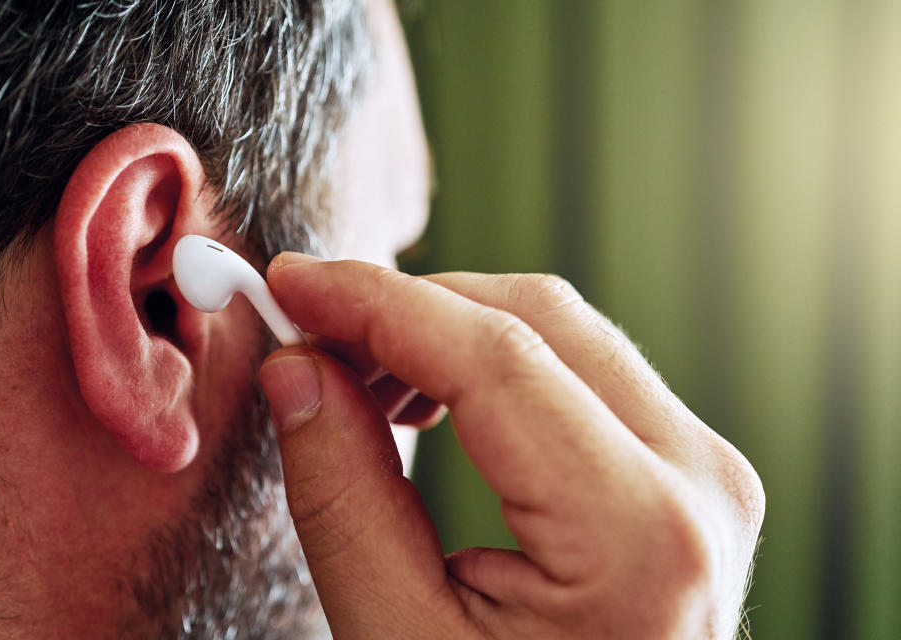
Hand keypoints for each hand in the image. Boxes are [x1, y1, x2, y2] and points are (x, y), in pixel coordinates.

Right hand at [258, 253, 764, 638]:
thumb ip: (345, 500)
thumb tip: (299, 372)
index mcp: (638, 538)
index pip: (494, 359)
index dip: (377, 304)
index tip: (294, 284)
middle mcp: (695, 481)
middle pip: (535, 318)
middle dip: (407, 308)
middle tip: (311, 331)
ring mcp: (701, 468)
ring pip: (560, 328)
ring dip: (446, 329)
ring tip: (357, 376)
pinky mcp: (685, 468)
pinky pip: (581, 367)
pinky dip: (490, 361)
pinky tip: (426, 396)